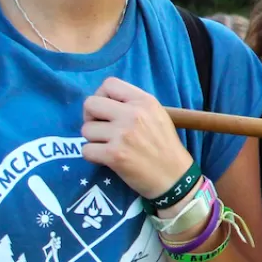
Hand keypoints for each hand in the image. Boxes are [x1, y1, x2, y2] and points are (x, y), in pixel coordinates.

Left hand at [81, 77, 193, 198]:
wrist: (175, 177)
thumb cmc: (165, 147)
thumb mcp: (158, 116)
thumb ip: (134, 105)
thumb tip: (104, 102)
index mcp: (145, 101)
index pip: (109, 84)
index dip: (101, 96)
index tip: (106, 110)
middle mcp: (133, 114)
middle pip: (90, 103)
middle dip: (90, 117)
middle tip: (101, 129)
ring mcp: (122, 134)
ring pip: (86, 129)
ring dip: (93, 139)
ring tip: (108, 146)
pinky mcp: (114, 155)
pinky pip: (86, 150)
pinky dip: (93, 156)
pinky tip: (107, 159)